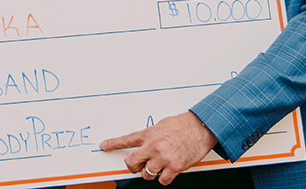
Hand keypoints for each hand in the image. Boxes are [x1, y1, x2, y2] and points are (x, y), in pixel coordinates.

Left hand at [100, 112, 216, 185]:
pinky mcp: (174, 167)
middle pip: (132, 163)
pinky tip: (168, 171)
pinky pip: (163, 180)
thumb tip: (146, 143)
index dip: (113, 144)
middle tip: (138, 166)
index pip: (126, 140)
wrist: (200, 128)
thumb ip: (151, 135)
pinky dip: (164, 178)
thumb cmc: (183, 125)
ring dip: (150, 173)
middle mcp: (153, 146)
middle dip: (133, 167)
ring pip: (147, 174)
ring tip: (157, 167)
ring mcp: (163, 158)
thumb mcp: (161, 125)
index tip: (105, 146)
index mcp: (148, 134)